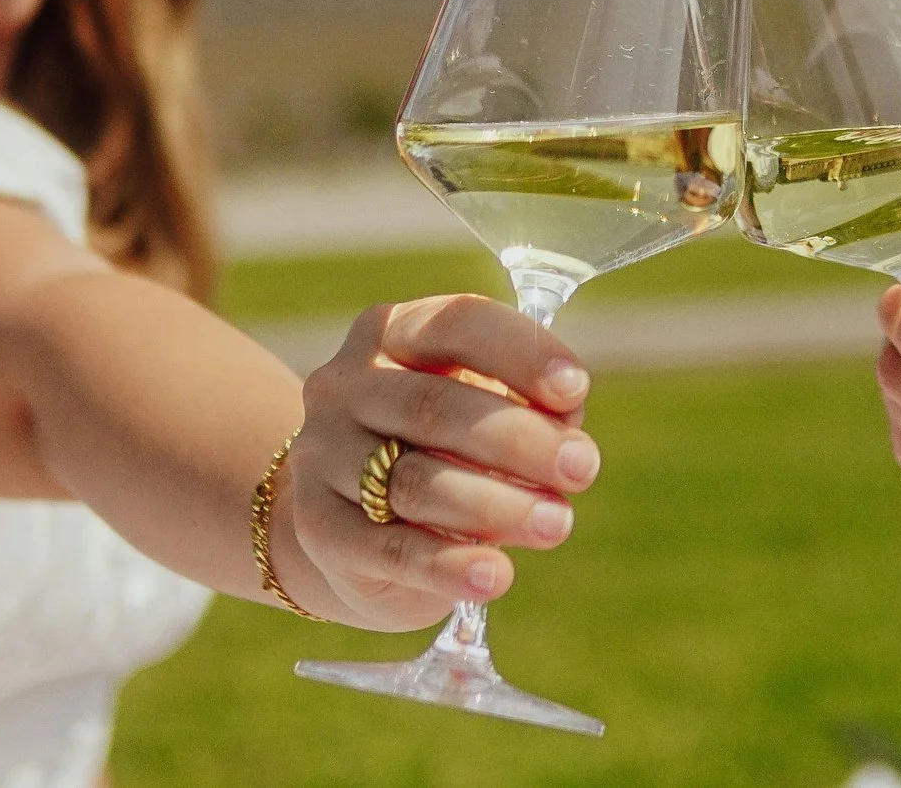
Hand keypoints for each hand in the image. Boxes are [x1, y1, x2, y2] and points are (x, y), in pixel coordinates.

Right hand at [280, 294, 599, 631]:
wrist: (345, 525)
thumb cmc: (436, 448)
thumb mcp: (478, 408)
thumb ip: (524, 404)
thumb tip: (567, 418)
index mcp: (390, 333)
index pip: (457, 325)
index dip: (521, 354)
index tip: (576, 390)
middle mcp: (345, 386)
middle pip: (435, 406)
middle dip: (520, 439)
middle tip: (582, 468)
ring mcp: (322, 456)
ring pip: (415, 481)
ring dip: (496, 505)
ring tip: (557, 524)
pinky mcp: (318, 529)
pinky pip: (391, 549)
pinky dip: (449, 566)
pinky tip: (496, 576)